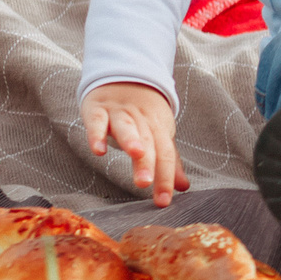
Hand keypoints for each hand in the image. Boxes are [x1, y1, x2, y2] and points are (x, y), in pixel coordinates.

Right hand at [82, 82, 188, 205]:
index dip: (165, 178)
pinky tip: (98, 150)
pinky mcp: (98, 109)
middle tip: (146, 183)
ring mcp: (120, 113)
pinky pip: (97, 121)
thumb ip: (169, 161)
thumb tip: (183, 188)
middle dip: (148, 162)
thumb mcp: (159, 135)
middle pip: (148, 142)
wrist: (124, 77)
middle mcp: (142, 121)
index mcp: (160, 129)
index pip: (166, 155)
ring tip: (137, 154)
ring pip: (127, 127)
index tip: (164, 202)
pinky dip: (97, 134)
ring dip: (132, 140)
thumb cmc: (143, 115)